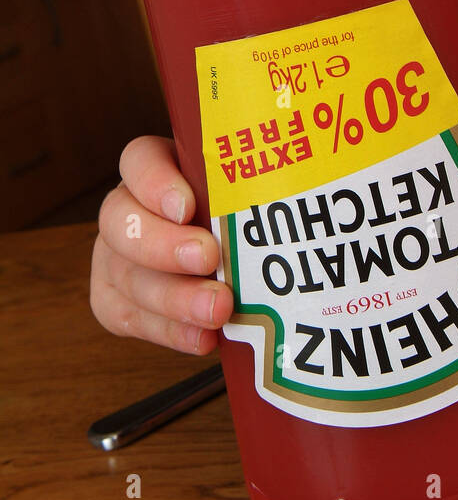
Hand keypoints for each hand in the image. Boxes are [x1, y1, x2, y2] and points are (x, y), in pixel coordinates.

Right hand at [92, 135, 233, 353]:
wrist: (225, 271)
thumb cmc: (240, 220)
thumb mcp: (245, 195)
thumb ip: (253, 189)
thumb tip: (300, 195)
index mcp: (155, 170)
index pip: (139, 160)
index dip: (155, 183)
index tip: (187, 207)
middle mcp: (126, 209)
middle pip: (120, 221)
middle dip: (163, 244)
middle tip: (208, 258)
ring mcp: (114, 256)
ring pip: (124, 275)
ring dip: (174, 297)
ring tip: (217, 310)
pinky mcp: (114, 299)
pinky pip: (128, 317)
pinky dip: (169, 332)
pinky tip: (202, 339)